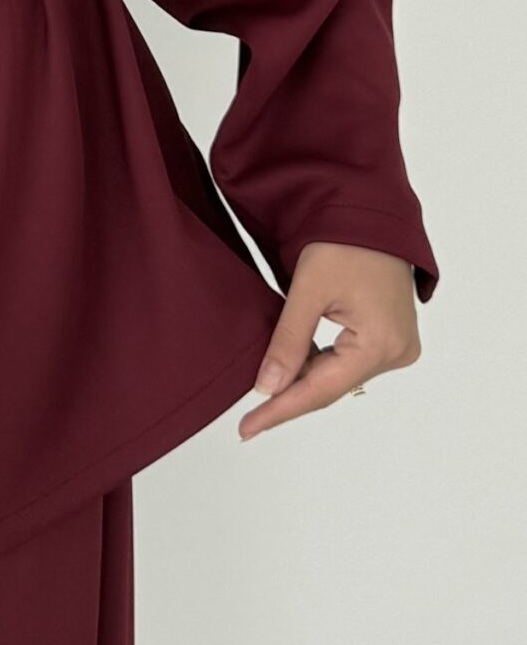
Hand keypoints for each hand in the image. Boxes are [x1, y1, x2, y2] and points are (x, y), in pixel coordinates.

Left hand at [238, 241, 421, 439]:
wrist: (371, 215)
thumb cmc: (345, 241)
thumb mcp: (309, 290)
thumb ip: (288, 341)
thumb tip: (267, 386)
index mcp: (380, 343)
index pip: (321, 390)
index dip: (280, 410)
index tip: (248, 429)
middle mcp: (396, 352)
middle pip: (331, 387)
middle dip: (290, 397)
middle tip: (249, 417)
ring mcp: (397, 346)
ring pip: (339, 376)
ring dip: (304, 379)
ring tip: (266, 387)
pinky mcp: (391, 337)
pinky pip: (349, 362)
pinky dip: (321, 364)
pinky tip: (295, 364)